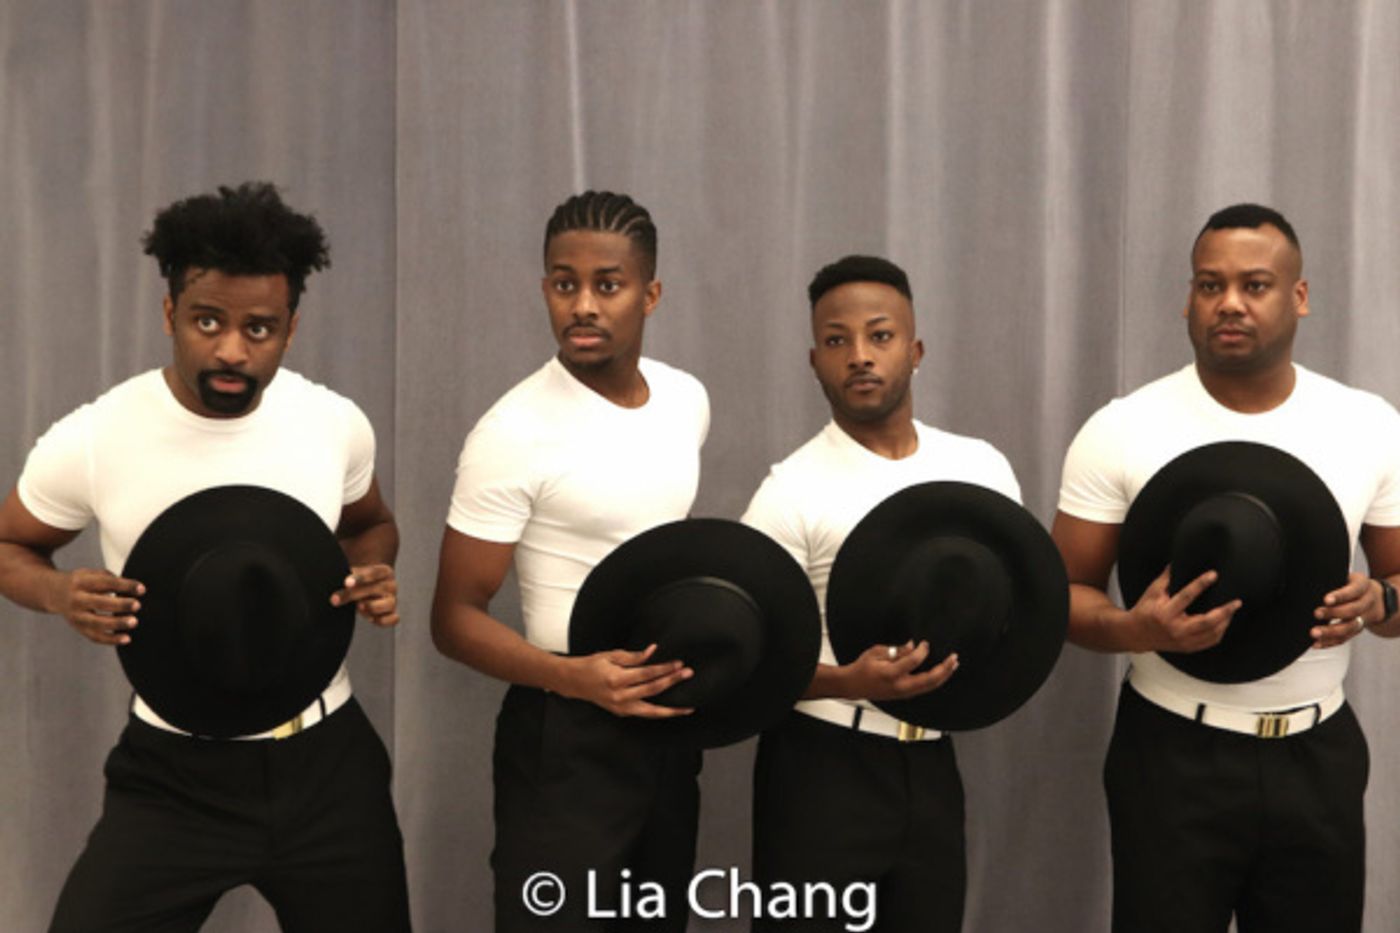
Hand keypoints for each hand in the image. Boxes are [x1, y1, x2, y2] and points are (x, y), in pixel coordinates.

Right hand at [51, 568, 143, 645]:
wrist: (53, 593)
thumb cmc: (82, 582)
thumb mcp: (92, 574)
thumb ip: (111, 580)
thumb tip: (135, 589)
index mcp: (81, 582)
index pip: (106, 583)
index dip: (124, 586)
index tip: (142, 589)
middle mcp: (76, 599)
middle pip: (99, 603)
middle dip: (120, 605)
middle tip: (138, 605)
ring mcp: (76, 616)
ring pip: (96, 623)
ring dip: (116, 624)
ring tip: (134, 622)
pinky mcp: (78, 628)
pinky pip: (95, 636)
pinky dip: (111, 639)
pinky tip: (127, 638)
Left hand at [331, 564, 399, 626]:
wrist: (367, 589)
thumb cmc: (358, 582)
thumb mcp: (353, 576)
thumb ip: (347, 579)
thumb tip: (333, 586)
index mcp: (383, 571)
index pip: (373, 573)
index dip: (359, 578)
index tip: (346, 583)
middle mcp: (391, 585)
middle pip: (373, 589)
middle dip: (351, 595)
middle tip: (334, 599)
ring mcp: (393, 600)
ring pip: (384, 604)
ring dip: (368, 607)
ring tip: (358, 606)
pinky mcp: (392, 614)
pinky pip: (392, 619)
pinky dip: (381, 620)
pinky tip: (370, 617)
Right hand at [556, 644, 693, 717]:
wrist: (574, 682)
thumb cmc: (592, 665)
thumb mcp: (611, 655)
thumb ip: (634, 656)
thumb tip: (653, 651)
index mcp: (616, 679)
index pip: (647, 674)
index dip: (664, 668)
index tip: (678, 664)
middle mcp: (620, 696)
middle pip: (653, 690)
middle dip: (672, 681)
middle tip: (688, 674)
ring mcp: (621, 708)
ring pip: (651, 711)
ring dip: (671, 710)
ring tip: (688, 707)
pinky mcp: (622, 713)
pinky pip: (644, 714)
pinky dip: (658, 713)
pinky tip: (671, 710)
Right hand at [839, 641, 957, 700]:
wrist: (853, 686)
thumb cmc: (862, 668)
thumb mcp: (876, 652)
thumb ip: (896, 650)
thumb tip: (912, 645)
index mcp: (891, 674)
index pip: (913, 662)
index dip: (922, 651)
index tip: (925, 643)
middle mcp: (900, 686)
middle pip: (929, 680)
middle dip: (944, 668)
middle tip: (953, 657)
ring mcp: (903, 693)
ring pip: (929, 687)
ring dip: (943, 676)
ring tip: (953, 665)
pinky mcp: (905, 695)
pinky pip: (924, 689)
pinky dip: (935, 681)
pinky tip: (941, 674)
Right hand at [1129, 566, 1239, 652]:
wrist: (1136, 634)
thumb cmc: (1144, 611)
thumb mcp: (1152, 592)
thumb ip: (1166, 578)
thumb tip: (1178, 562)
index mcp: (1165, 613)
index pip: (1186, 596)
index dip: (1201, 584)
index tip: (1214, 575)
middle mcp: (1175, 629)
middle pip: (1206, 621)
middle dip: (1224, 611)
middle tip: (1236, 602)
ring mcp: (1182, 641)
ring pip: (1211, 634)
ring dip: (1225, 621)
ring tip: (1232, 610)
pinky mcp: (1187, 647)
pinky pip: (1209, 642)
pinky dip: (1220, 632)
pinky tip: (1224, 623)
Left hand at [1310, 572, 1376, 648]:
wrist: (1375, 598)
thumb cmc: (1351, 584)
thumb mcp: (1346, 575)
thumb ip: (1331, 578)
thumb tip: (1308, 580)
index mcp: (1362, 586)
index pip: (1353, 591)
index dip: (1340, 596)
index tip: (1326, 599)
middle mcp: (1365, 603)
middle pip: (1353, 611)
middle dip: (1333, 613)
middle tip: (1316, 613)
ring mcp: (1362, 618)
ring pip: (1350, 628)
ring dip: (1331, 632)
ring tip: (1314, 632)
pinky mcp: (1356, 630)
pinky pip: (1344, 639)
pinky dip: (1329, 642)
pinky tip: (1316, 643)